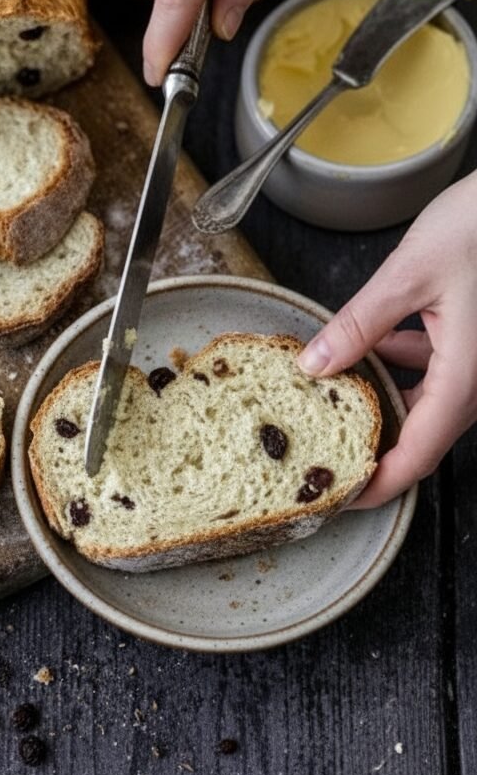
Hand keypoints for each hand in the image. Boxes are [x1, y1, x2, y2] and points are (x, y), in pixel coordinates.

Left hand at [298, 171, 476, 507]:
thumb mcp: (407, 275)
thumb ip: (358, 325)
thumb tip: (314, 365)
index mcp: (466, 377)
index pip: (418, 455)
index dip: (378, 485)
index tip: (342, 500)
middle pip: (422, 435)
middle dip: (373, 443)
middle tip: (324, 446)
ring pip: (428, 401)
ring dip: (383, 399)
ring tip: (333, 391)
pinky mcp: (476, 341)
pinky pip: (438, 371)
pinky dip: (402, 366)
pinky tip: (371, 345)